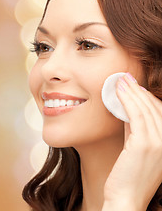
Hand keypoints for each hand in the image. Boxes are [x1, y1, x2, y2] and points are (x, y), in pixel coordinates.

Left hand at [102, 73, 161, 209]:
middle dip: (138, 90)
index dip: (146, 97)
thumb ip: (135, 129)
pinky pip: (136, 115)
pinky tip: (119, 91)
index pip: (160, 112)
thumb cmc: (128, 174)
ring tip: (120, 80)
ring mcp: (160, 143)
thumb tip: (127, 109)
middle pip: (154, 108)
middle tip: (125, 77)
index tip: (134, 86)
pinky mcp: (145, 144)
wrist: (126, 199)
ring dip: (132, 92)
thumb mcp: (136, 147)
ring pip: (145, 109)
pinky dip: (127, 100)